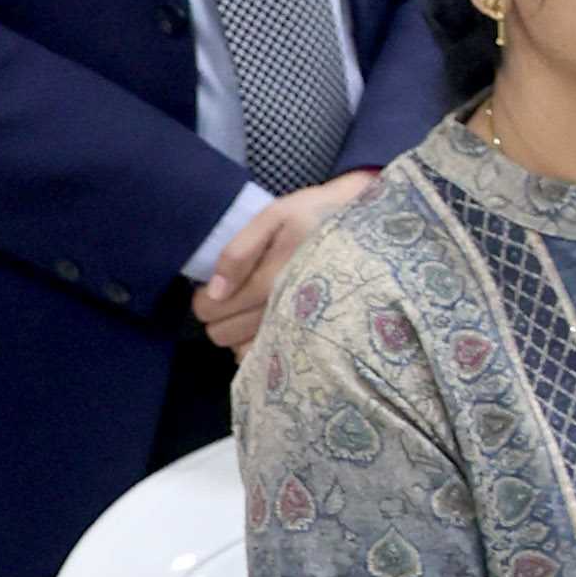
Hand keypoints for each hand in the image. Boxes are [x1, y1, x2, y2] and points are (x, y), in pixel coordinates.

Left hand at [193, 172, 375, 353]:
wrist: (372, 231)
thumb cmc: (318, 218)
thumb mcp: (275, 217)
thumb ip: (239, 252)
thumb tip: (214, 292)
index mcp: (270, 281)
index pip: (213, 308)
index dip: (203, 302)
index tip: (211, 290)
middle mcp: (284, 312)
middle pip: (224, 333)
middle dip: (219, 317)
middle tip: (231, 299)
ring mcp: (300, 331)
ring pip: (245, 351)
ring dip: (238, 335)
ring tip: (250, 313)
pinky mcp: (314, 341)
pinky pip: (273, 359)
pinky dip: (260, 349)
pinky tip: (266, 329)